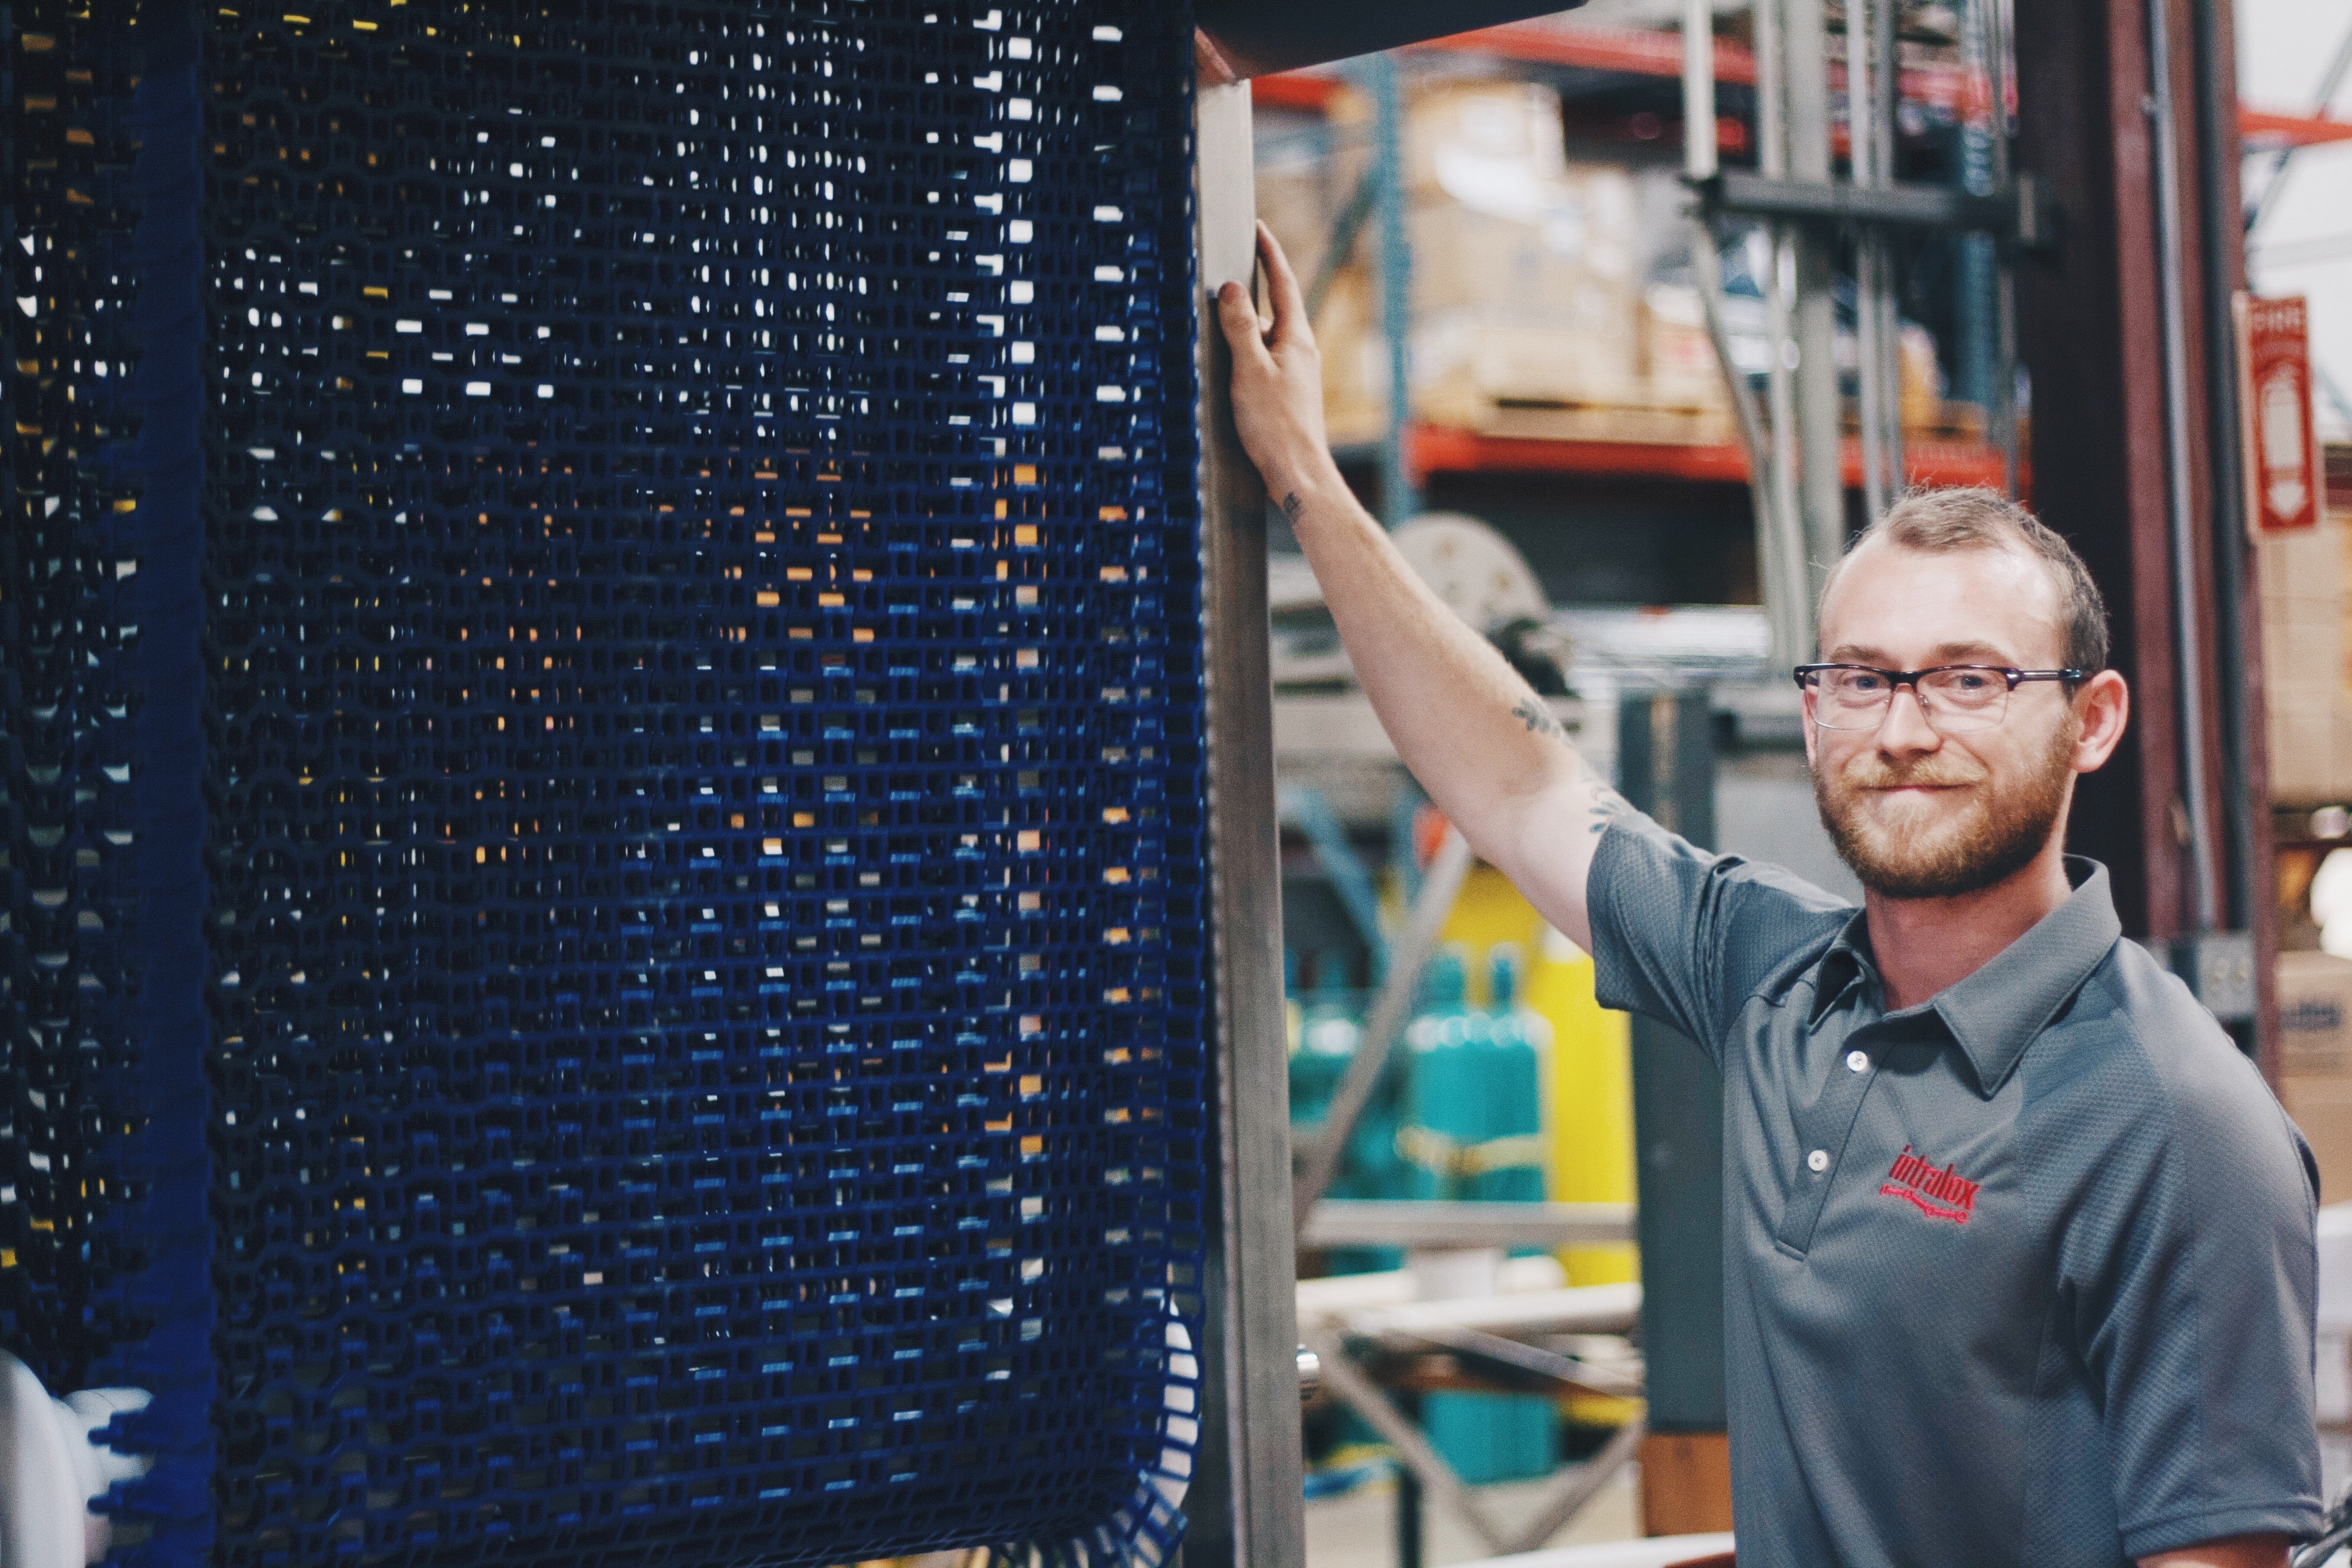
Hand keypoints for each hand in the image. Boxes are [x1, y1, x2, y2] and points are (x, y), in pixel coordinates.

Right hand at [1215, 222, 1336, 503]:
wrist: (1297, 472)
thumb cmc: (1275, 425)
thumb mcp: (1249, 369)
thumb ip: (1239, 327)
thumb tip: (1231, 289)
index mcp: (1296, 338)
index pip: (1282, 283)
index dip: (1269, 253)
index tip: (1258, 229)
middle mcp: (1300, 351)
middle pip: (1273, 309)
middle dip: (1251, 291)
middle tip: (1227, 274)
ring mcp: (1296, 373)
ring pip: (1267, 338)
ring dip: (1245, 329)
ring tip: (1220, 327)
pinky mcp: (1288, 394)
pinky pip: (1264, 361)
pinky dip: (1247, 355)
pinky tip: (1231, 370)